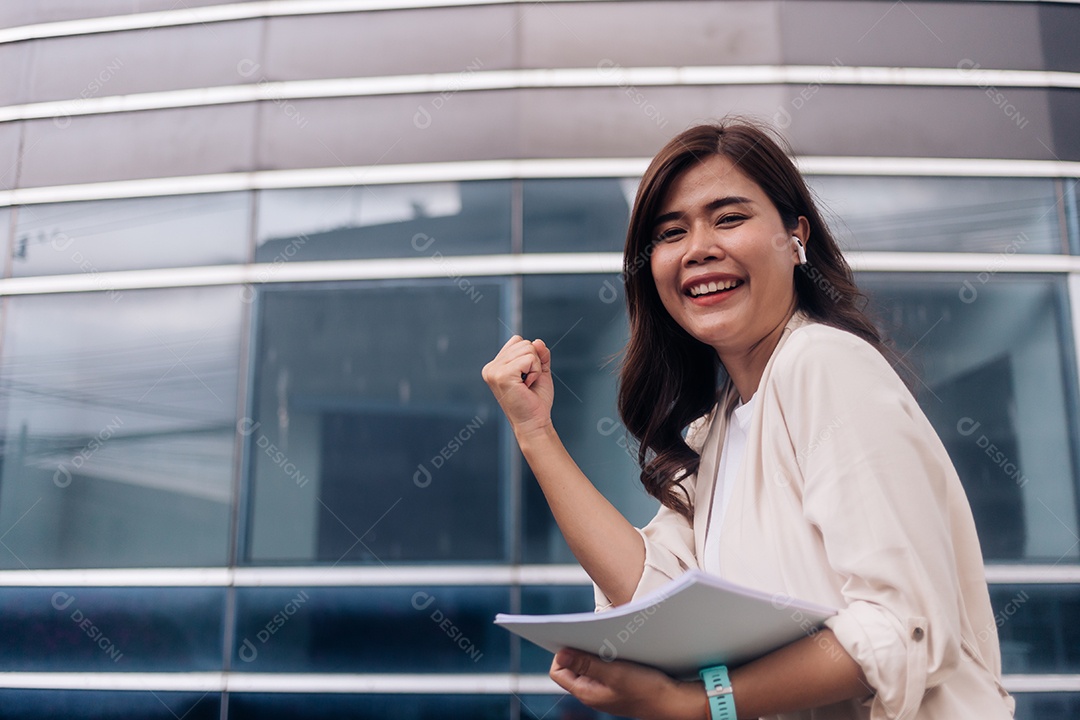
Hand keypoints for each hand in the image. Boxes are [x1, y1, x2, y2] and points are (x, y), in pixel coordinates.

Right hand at [481, 335, 553, 438]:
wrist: (534, 423)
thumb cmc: (535, 401)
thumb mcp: (539, 371)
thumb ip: (539, 354)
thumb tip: (537, 341)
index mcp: (495, 366)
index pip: (518, 341)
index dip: (531, 356)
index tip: (527, 377)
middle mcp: (491, 367)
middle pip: (524, 343)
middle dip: (534, 361)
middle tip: (528, 382)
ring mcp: (494, 371)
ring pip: (528, 348)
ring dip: (535, 367)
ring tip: (527, 384)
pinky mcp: (502, 375)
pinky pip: (529, 358)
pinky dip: (535, 371)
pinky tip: (527, 385)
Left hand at [549, 649, 705, 719]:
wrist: (674, 701)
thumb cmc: (646, 690)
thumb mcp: (615, 673)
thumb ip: (587, 663)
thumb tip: (561, 653)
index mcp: (586, 692)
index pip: (559, 671)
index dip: (562, 653)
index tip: (574, 639)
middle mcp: (592, 691)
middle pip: (573, 665)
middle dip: (580, 649)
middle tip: (593, 636)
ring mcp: (604, 688)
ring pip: (590, 664)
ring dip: (596, 650)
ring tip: (608, 641)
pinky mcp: (617, 683)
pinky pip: (604, 666)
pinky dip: (608, 655)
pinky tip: (619, 649)